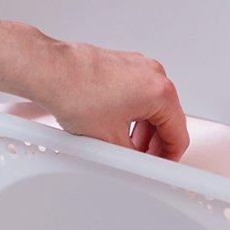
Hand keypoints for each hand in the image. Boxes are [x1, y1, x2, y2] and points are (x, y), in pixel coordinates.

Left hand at [30, 37, 189, 161]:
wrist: (51, 71)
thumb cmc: (76, 93)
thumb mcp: (110, 139)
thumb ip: (133, 156)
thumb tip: (138, 163)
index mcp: (160, 91)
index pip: (178, 133)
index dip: (170, 157)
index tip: (162, 165)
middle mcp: (153, 74)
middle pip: (166, 117)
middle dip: (154, 143)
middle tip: (141, 160)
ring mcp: (138, 66)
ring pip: (152, 105)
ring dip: (142, 128)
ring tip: (123, 145)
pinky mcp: (123, 65)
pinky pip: (137, 93)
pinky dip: (131, 112)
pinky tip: (114, 126)